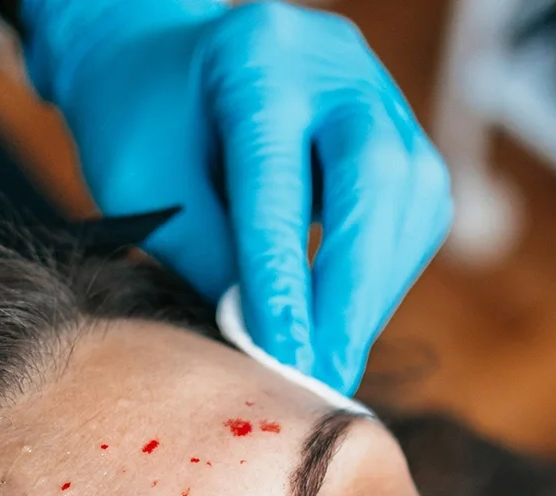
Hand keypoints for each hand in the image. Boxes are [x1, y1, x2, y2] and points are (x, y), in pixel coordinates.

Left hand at [24, 0, 450, 393]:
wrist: (162, 59)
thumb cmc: (140, 123)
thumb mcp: (146, 188)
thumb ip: (212, 257)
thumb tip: (274, 347)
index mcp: (256, 59)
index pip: (280, 182)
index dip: (286, 279)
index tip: (284, 359)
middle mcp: (332, 62)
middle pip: (372, 180)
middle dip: (352, 294)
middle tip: (326, 378)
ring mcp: (376, 88)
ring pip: (410, 198)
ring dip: (374, 293)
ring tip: (331, 358)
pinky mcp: (399, 125)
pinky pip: (416, 209)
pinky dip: (382, 274)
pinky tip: (344, 316)